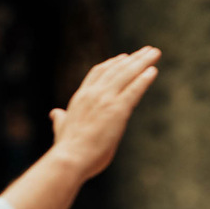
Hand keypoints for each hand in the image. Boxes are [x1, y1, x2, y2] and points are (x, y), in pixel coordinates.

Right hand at [49, 47, 159, 180]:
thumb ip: (60, 119)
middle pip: (116, 69)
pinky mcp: (117, 111)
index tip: (124, 57)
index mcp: (81, 97)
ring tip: (155, 53)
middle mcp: (93, 94)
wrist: (69, 158)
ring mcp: (105, 100)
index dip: (112, 64)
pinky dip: (144, 80)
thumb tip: (54, 113)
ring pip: (126, 75)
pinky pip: (134, 90)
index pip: (98, 73)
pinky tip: (153, 71)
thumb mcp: (62, 128)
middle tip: (147, 50)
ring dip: (142, 62)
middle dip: (133, 58)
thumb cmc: (66, 149)